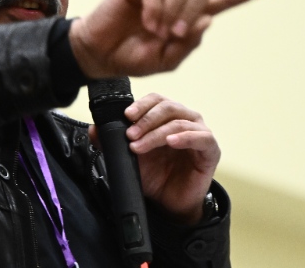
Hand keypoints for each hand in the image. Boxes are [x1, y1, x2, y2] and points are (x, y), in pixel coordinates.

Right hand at [69, 0, 270, 77]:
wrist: (101, 57)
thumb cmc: (132, 58)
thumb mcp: (166, 61)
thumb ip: (188, 44)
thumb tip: (208, 20)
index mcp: (188, 16)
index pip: (222, 1)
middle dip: (192, 12)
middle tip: (176, 35)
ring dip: (173, 12)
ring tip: (158, 32)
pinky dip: (154, 8)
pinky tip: (147, 23)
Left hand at [90, 93, 218, 223]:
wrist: (169, 203)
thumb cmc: (154, 176)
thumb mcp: (128, 158)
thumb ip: (111, 142)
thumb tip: (93, 129)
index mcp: (167, 116)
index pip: (156, 100)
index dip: (141, 105)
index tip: (126, 115)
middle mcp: (185, 119)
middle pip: (167, 107)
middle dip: (145, 120)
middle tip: (130, 134)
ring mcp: (199, 133)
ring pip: (179, 122)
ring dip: (156, 132)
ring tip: (140, 145)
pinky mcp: (211, 150)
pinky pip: (202, 138)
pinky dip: (185, 137)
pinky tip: (171, 142)